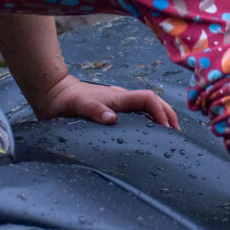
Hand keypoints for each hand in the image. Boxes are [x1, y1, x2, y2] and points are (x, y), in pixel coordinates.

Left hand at [37, 75, 180, 128]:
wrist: (54, 93)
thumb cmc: (66, 100)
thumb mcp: (78, 106)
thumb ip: (94, 111)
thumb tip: (112, 119)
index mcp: (118, 98)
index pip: (148, 99)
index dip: (160, 111)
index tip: (166, 128)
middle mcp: (122, 100)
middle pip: (153, 102)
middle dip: (168, 115)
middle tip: (176, 134)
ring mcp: (118, 105)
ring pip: (147, 108)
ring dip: (161, 118)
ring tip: (169, 135)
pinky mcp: (113, 111)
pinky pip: (137, 115)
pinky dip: (149, 122)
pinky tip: (149, 135)